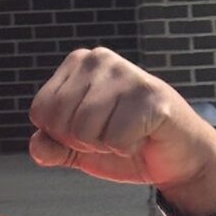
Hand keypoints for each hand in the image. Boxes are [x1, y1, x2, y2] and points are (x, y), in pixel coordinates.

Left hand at [29, 49, 215, 213]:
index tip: (92, 131)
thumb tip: (37, 147)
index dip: (62, 136)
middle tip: (112, 135)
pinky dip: (128, 148)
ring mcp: (126, 74)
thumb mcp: (81, 149)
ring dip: (106, 146)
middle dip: (84, 143)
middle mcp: (99, 59)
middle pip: (61, 123)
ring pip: (85, 132)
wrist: (178, 156)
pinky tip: (143, 136)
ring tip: (128, 134)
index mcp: (79, 64)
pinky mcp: (150, 96)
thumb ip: (54, 147)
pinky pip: (115, 139)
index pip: (41, 111)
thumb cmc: (129, 144)